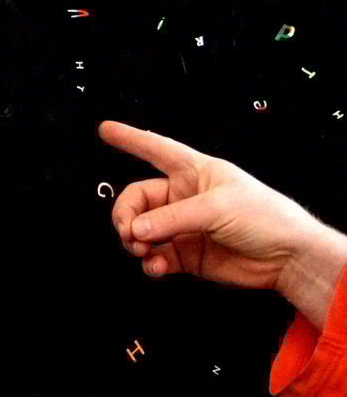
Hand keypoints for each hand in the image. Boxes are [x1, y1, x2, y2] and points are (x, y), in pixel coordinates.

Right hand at [98, 120, 322, 293]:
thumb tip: (137, 229)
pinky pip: (157, 255)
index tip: (106, 130)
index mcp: (194, 171)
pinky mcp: (189, 254)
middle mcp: (185, 197)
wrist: (290, 259)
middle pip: (139, 199)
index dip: (131, 138)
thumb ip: (172, 219)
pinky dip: (151, 262)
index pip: (156, 149)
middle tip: (129, 232)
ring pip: (144, 229)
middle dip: (127, 215)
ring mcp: (185, 227)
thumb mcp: (216, 208)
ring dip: (136, 240)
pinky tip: (155, 266)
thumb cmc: (265, 217)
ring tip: (141, 250)